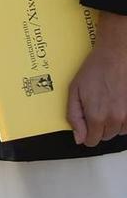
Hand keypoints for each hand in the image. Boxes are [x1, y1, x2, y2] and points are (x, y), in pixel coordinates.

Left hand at [68, 11, 126, 146]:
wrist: (116, 57)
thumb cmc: (94, 71)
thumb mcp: (74, 91)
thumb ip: (74, 117)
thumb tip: (79, 138)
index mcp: (97, 116)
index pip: (92, 141)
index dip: (87, 134)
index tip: (86, 125)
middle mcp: (115, 119)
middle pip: (105, 136)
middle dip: (98, 127)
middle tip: (96, 108)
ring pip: (118, 131)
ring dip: (112, 123)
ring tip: (108, 104)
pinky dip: (123, 119)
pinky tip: (118, 105)